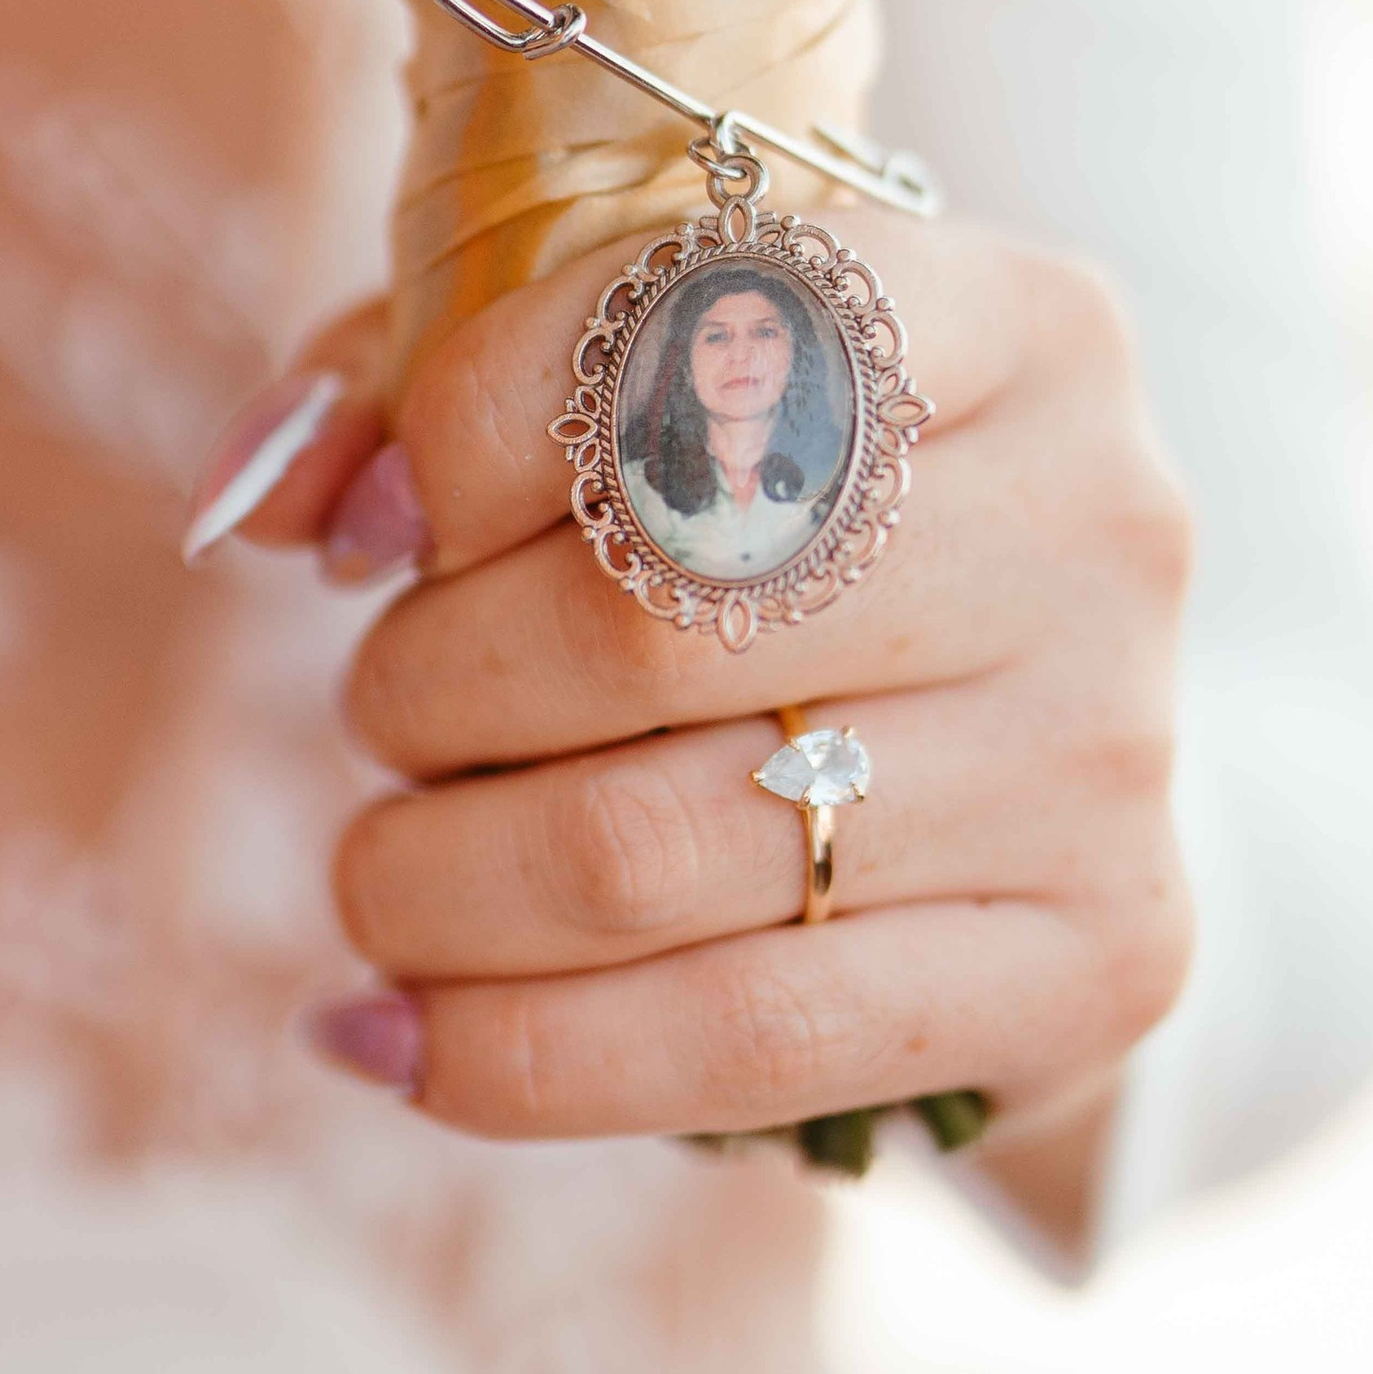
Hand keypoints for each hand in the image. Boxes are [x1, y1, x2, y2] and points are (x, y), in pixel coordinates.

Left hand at [191, 218, 1192, 1248]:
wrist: (1045, 758)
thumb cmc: (791, 543)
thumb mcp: (631, 392)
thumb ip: (423, 388)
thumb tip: (256, 496)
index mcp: (1013, 317)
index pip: (673, 335)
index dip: (456, 439)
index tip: (369, 536)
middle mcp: (1097, 519)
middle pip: (632, 623)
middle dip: (424, 689)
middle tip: (385, 716)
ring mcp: (1115, 750)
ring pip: (645, 852)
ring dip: (431, 881)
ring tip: (387, 873)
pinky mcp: (1104, 956)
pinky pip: (742, 1041)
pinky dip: (506, 1056)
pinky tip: (391, 1040)